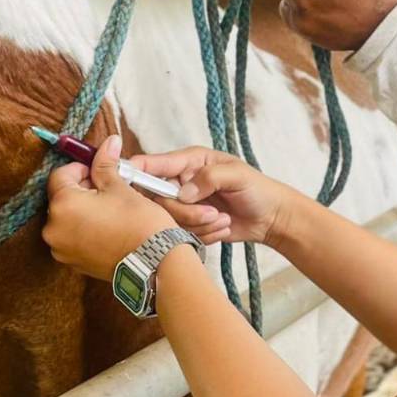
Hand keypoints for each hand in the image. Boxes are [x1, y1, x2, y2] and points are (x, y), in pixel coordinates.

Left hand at [43, 134, 176, 279]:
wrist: (154, 264)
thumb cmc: (138, 223)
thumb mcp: (120, 187)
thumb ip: (106, 164)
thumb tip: (108, 142)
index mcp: (62, 205)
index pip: (60, 175)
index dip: (80, 169)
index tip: (98, 171)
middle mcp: (53, 229)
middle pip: (61, 198)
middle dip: (81, 190)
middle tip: (107, 190)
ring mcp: (61, 249)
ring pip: (66, 219)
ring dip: (82, 210)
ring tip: (109, 211)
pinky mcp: (72, 262)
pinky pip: (72, 238)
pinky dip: (84, 230)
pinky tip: (107, 228)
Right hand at [127, 149, 295, 247]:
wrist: (271, 218)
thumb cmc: (258, 190)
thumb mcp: (237, 176)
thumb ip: (209, 178)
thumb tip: (183, 193)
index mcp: (189, 162)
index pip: (154, 163)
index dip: (136, 170)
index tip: (125, 181)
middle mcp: (182, 182)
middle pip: (158, 199)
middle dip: (185, 211)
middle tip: (213, 213)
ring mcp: (184, 205)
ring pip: (170, 220)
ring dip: (199, 224)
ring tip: (223, 219)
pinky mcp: (190, 225)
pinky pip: (183, 234)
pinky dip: (204, 234)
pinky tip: (223, 228)